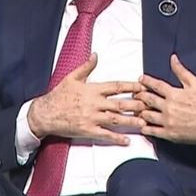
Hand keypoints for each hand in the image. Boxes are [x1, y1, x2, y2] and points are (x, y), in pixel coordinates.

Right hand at [27, 53, 145, 145]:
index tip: (142, 87)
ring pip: (116, 119)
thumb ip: (86, 67)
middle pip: (120, 103)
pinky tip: (127, 140)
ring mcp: (92, 118)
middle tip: (150, 106)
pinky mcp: (88, 130)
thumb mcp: (71, 77)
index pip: (115, 86)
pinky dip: (117, 138)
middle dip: (136, 104)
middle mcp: (94, 103)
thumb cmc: (59, 95)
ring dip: (131, 121)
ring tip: (145, 123)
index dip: (130, 86)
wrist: (46, 113)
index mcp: (92, 89)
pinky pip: (105, 135)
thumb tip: (95, 55)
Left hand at [135, 54, 195, 145]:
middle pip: (147, 100)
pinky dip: (145, 127)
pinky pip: (152, 131)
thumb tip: (173, 58)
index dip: (146, 81)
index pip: (155, 85)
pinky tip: (142, 125)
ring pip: (147, 115)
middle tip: (136, 95)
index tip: (140, 80)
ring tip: (137, 109)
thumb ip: (181, 71)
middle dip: (139, 96)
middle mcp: (169, 107)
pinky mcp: (170, 134)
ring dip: (140, 112)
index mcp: (174, 94)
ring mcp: (168, 121)